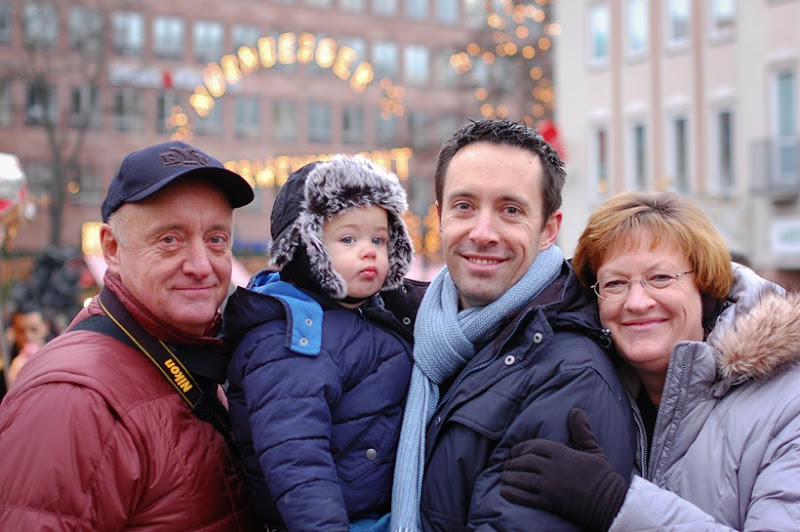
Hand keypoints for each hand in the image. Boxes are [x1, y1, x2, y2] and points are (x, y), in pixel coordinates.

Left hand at [500, 408, 628, 531]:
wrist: (610, 503)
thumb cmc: (602, 477)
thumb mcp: (593, 450)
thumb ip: (582, 431)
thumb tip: (576, 411)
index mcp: (562, 453)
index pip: (534, 446)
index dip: (521, 448)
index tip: (514, 452)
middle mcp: (553, 468)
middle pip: (525, 461)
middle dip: (513, 463)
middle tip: (507, 465)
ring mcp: (549, 486)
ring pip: (522, 478)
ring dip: (509, 477)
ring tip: (504, 477)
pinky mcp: (549, 503)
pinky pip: (525, 497)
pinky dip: (512, 494)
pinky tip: (504, 491)